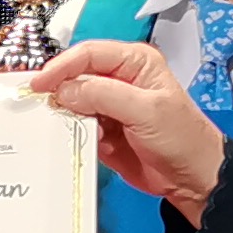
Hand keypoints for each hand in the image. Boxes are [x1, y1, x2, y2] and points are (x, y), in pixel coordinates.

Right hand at [26, 38, 226, 219]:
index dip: (62, 66)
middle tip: (42, 107)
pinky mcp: (103, 130)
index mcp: (134, 63)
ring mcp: (109, 106)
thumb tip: (65, 90)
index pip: (89, 54)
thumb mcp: (146, 111)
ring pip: (72, 102)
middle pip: (76, 76)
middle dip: (59, 91)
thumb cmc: (181, 138)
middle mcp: (119, 79)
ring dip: (65, 115)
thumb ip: (104, 95)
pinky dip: (72, 133)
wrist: (192, 179)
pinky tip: (79, 141)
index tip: (40, 84)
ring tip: (64, 127)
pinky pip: (76, 126)